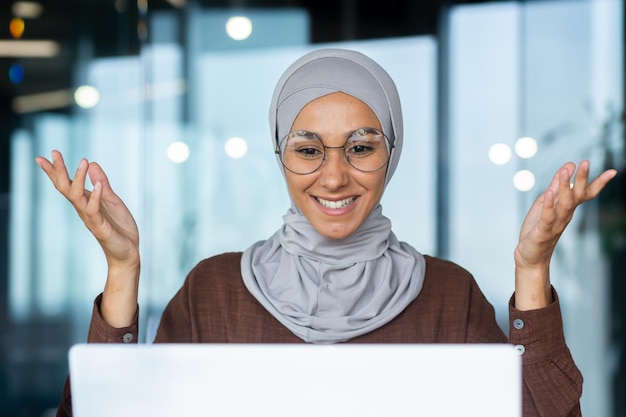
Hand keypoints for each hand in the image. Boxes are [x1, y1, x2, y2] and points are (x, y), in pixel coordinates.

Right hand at [35, 150, 139, 266]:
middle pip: (65, 188)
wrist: (127, 252)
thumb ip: (102, 184)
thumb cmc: (118, 228)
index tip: (43, 157)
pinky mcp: (100, 227)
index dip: (55, 171)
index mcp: (85, 202)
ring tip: (83, 161)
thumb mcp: (112, 200)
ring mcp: (90, 218)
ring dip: (78, 179)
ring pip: (77, 197)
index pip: (66, 184)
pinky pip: (94, 210)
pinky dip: (96, 196)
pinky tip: (98, 184)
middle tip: (54, 153)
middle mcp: (84, 209)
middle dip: (58, 171)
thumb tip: (92, 164)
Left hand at [514, 160, 616, 309]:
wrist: (531, 255)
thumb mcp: (547, 202)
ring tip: (565, 172)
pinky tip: (548, 194)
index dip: (598, 183)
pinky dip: (548, 206)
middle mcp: (565, 216)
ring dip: (564, 188)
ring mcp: (556, 224)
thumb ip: (557, 185)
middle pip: (577, 196)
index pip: (586, 194)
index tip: (613, 171)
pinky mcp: (543, 232)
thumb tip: (569, 165)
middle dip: (582, 179)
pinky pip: (548, 218)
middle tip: (586, 162)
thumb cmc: (539, 227)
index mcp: (568, 208)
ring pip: (564, 205)